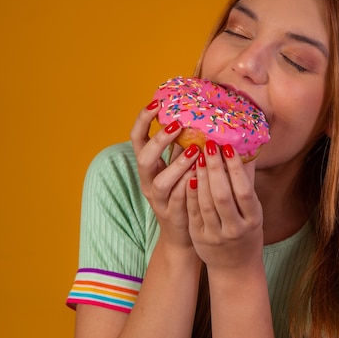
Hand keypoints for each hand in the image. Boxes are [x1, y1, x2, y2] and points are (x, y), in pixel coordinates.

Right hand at [130, 100, 199, 248]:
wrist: (182, 235)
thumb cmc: (184, 192)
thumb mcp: (178, 166)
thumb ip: (182, 145)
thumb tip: (196, 115)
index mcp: (148, 166)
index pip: (137, 139)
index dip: (143, 120)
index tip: (156, 103)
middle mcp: (148, 181)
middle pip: (143, 158)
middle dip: (159, 140)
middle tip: (177, 124)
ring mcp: (159, 200)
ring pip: (161, 181)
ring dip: (177, 164)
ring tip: (194, 151)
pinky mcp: (172, 214)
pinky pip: (178, 199)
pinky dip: (188, 186)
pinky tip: (201, 175)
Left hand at [186, 141, 263, 270]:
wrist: (235, 267)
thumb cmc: (246, 231)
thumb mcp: (254, 210)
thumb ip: (248, 181)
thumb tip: (248, 148)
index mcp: (253, 220)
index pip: (244, 191)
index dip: (236, 169)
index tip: (228, 148)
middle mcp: (235, 229)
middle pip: (223, 196)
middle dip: (215, 169)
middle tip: (210, 145)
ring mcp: (215, 235)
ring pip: (206, 203)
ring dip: (201, 178)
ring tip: (198, 156)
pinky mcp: (199, 237)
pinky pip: (193, 212)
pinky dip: (190, 193)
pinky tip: (188, 174)